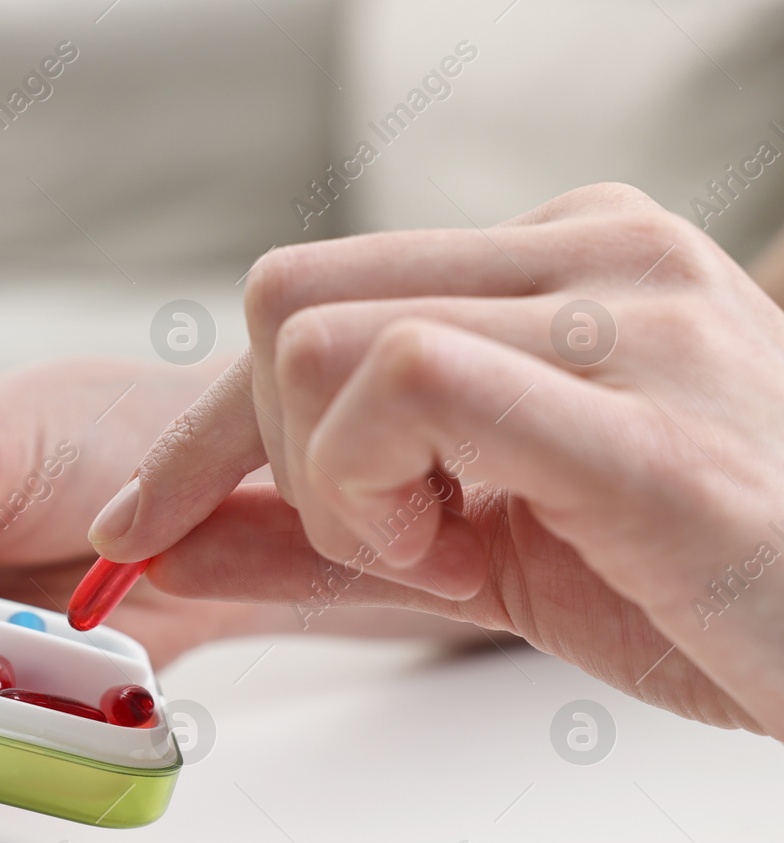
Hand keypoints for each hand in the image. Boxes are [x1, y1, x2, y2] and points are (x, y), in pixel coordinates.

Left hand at [91, 183, 783, 734]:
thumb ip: (321, 524)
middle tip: (388, 538)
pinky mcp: (638, 427)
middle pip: (287, 302)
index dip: (207, 424)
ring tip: (446, 550)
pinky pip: (413, 380)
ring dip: (335, 487)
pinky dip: (375, 489)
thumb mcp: (481, 538)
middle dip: (276, 453)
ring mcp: (625, 322)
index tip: (149, 517)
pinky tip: (460, 556)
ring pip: (324, 343)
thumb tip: (169, 537)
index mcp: (560, 260)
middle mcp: (591, 254)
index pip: (308, 294)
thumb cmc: (701, 580)